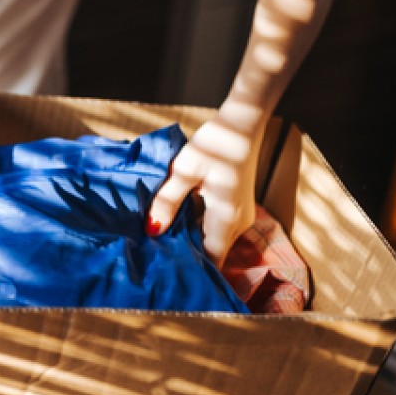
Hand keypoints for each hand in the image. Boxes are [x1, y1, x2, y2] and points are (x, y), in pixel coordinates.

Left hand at [146, 115, 259, 265]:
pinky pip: (216, 228)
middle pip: (212, 252)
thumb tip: (151, 231)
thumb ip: (168, 202)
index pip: (211, 258)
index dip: (191, 268)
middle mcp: (238, 223)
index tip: (166, 273)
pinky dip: (198, 230)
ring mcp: (241, 216)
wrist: (244, 121)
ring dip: (191, 242)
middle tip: (156, 259)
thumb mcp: (184, 171)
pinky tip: (176, 226)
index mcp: (227, 218)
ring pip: (214, 241)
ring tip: (162, 245)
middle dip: (187, 256)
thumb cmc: (216, 143)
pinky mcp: (237, 207)